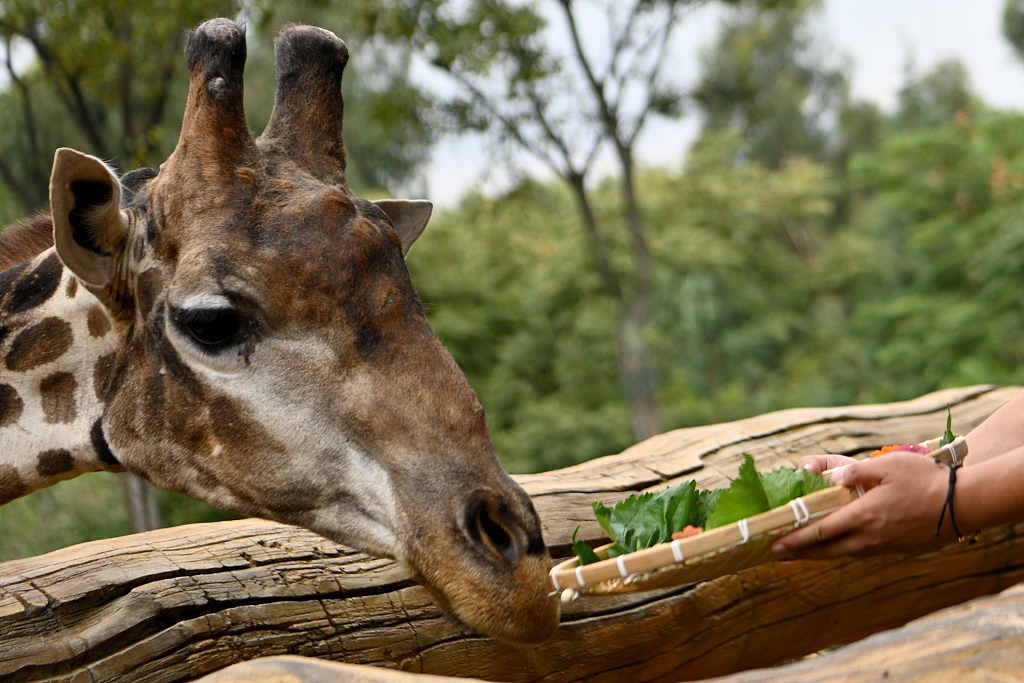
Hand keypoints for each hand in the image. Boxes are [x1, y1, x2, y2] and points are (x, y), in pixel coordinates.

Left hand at [773, 453, 951, 558]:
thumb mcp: (887, 466)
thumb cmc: (925, 480)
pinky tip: (842, 545)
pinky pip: (864, 552)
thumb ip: (856, 472)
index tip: (775, 545)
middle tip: (781, 553)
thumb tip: (831, 477)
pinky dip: (845, 550)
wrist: (964, 504)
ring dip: (823, 553)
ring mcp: (886, 545)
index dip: (796, 540)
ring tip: (805, 551)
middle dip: (802, 552)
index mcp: (863, 516)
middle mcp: (871, 537)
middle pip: (829, 550)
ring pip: (846, 553)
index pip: (821, 531)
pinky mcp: (899, 548)